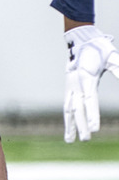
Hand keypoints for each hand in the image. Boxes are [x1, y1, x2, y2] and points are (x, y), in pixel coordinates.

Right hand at [63, 25, 118, 142]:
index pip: (90, 100)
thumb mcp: (112, 57)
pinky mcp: (69, 88)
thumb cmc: (98, 48)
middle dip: (82, 125)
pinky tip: (69, 128)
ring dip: (71, 125)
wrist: (80, 39)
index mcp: (86, 77)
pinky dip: (68, 118)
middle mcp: (75, 84)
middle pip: (78, 109)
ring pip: (69, 110)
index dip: (92, 115)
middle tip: (87, 139)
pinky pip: (67, 105)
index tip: (94, 129)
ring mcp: (70, 87)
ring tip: (71, 140)